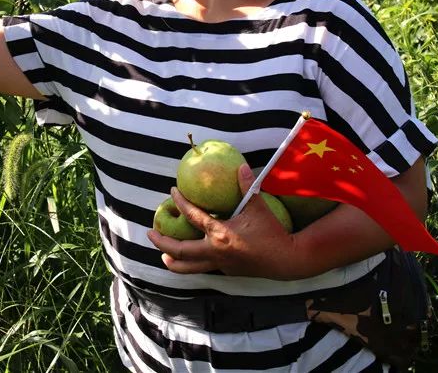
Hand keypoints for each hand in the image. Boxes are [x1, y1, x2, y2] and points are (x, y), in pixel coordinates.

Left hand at [146, 164, 305, 279]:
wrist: (287, 260)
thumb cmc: (272, 232)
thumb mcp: (258, 207)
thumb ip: (246, 186)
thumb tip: (240, 166)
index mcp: (220, 235)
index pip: (193, 217)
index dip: (180, 203)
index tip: (172, 192)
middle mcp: (215, 252)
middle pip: (181, 250)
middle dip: (162, 242)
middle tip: (150, 233)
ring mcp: (220, 264)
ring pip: (190, 267)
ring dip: (174, 261)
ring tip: (163, 256)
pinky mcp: (227, 271)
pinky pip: (204, 268)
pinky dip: (193, 263)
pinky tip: (190, 257)